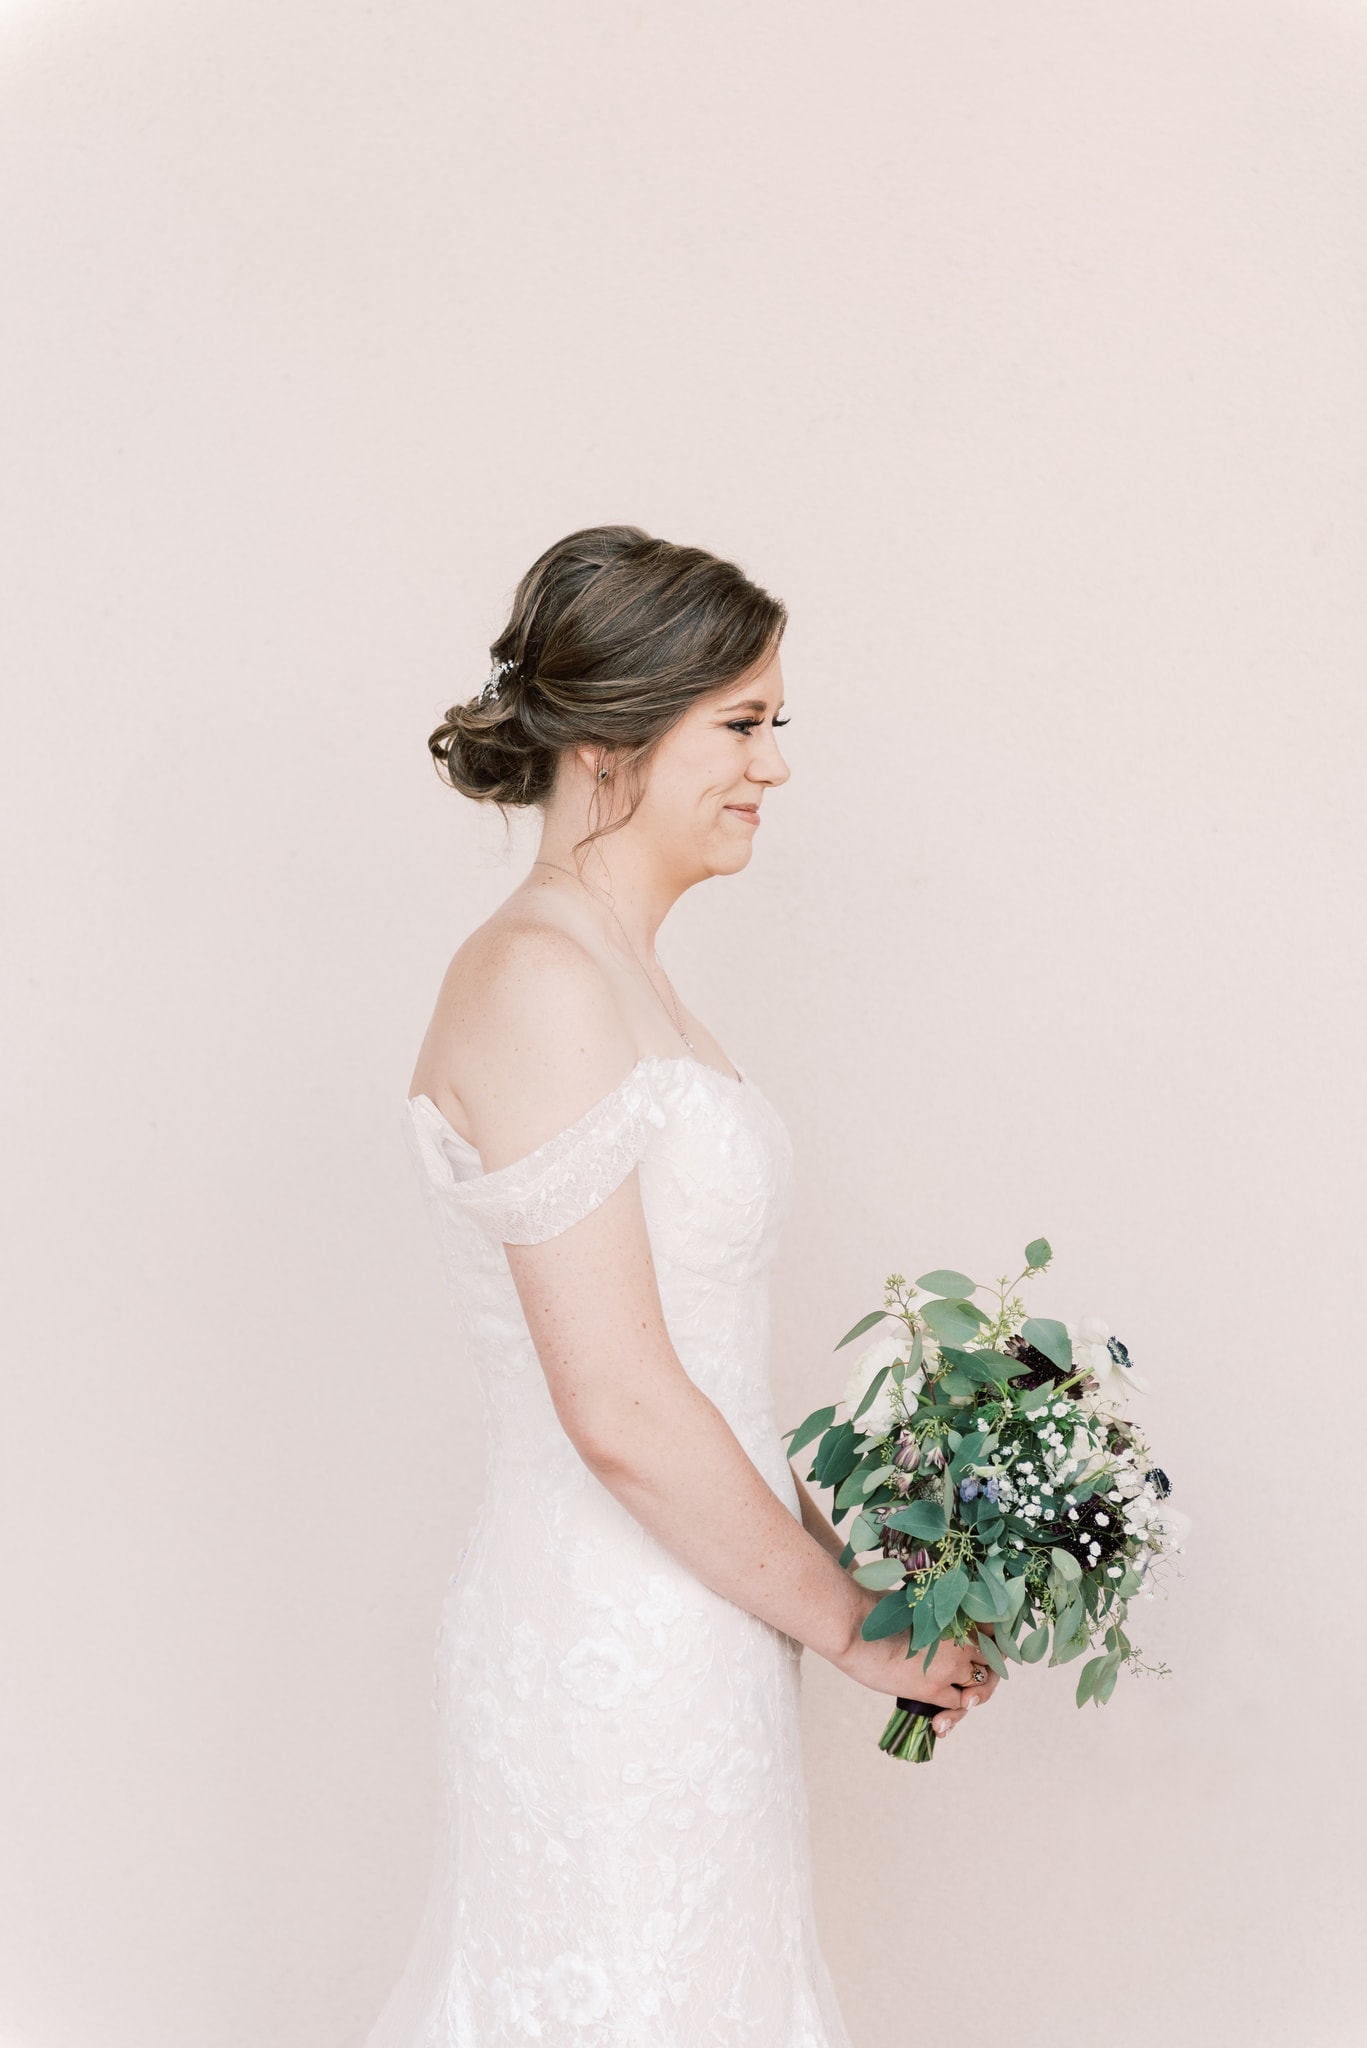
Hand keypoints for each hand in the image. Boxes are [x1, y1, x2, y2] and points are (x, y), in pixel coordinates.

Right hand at [830, 1590, 1001, 1738]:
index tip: (982, 1656)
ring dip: (972, 1695)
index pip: (993, 1634)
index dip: (990, 1648)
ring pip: (979, 1686)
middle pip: (992, 1662)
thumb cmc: (876, 1610)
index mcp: (959, 1614)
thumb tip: (938, 1624)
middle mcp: (962, 1639)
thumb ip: (935, 1616)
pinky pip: (958, 1704)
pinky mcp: (935, 1688)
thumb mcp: (915, 1603)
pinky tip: (940, 1717)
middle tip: (973, 1685)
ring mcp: (951, 1665)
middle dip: (985, 1674)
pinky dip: (953, 1713)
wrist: (855, 1628)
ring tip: (961, 1702)